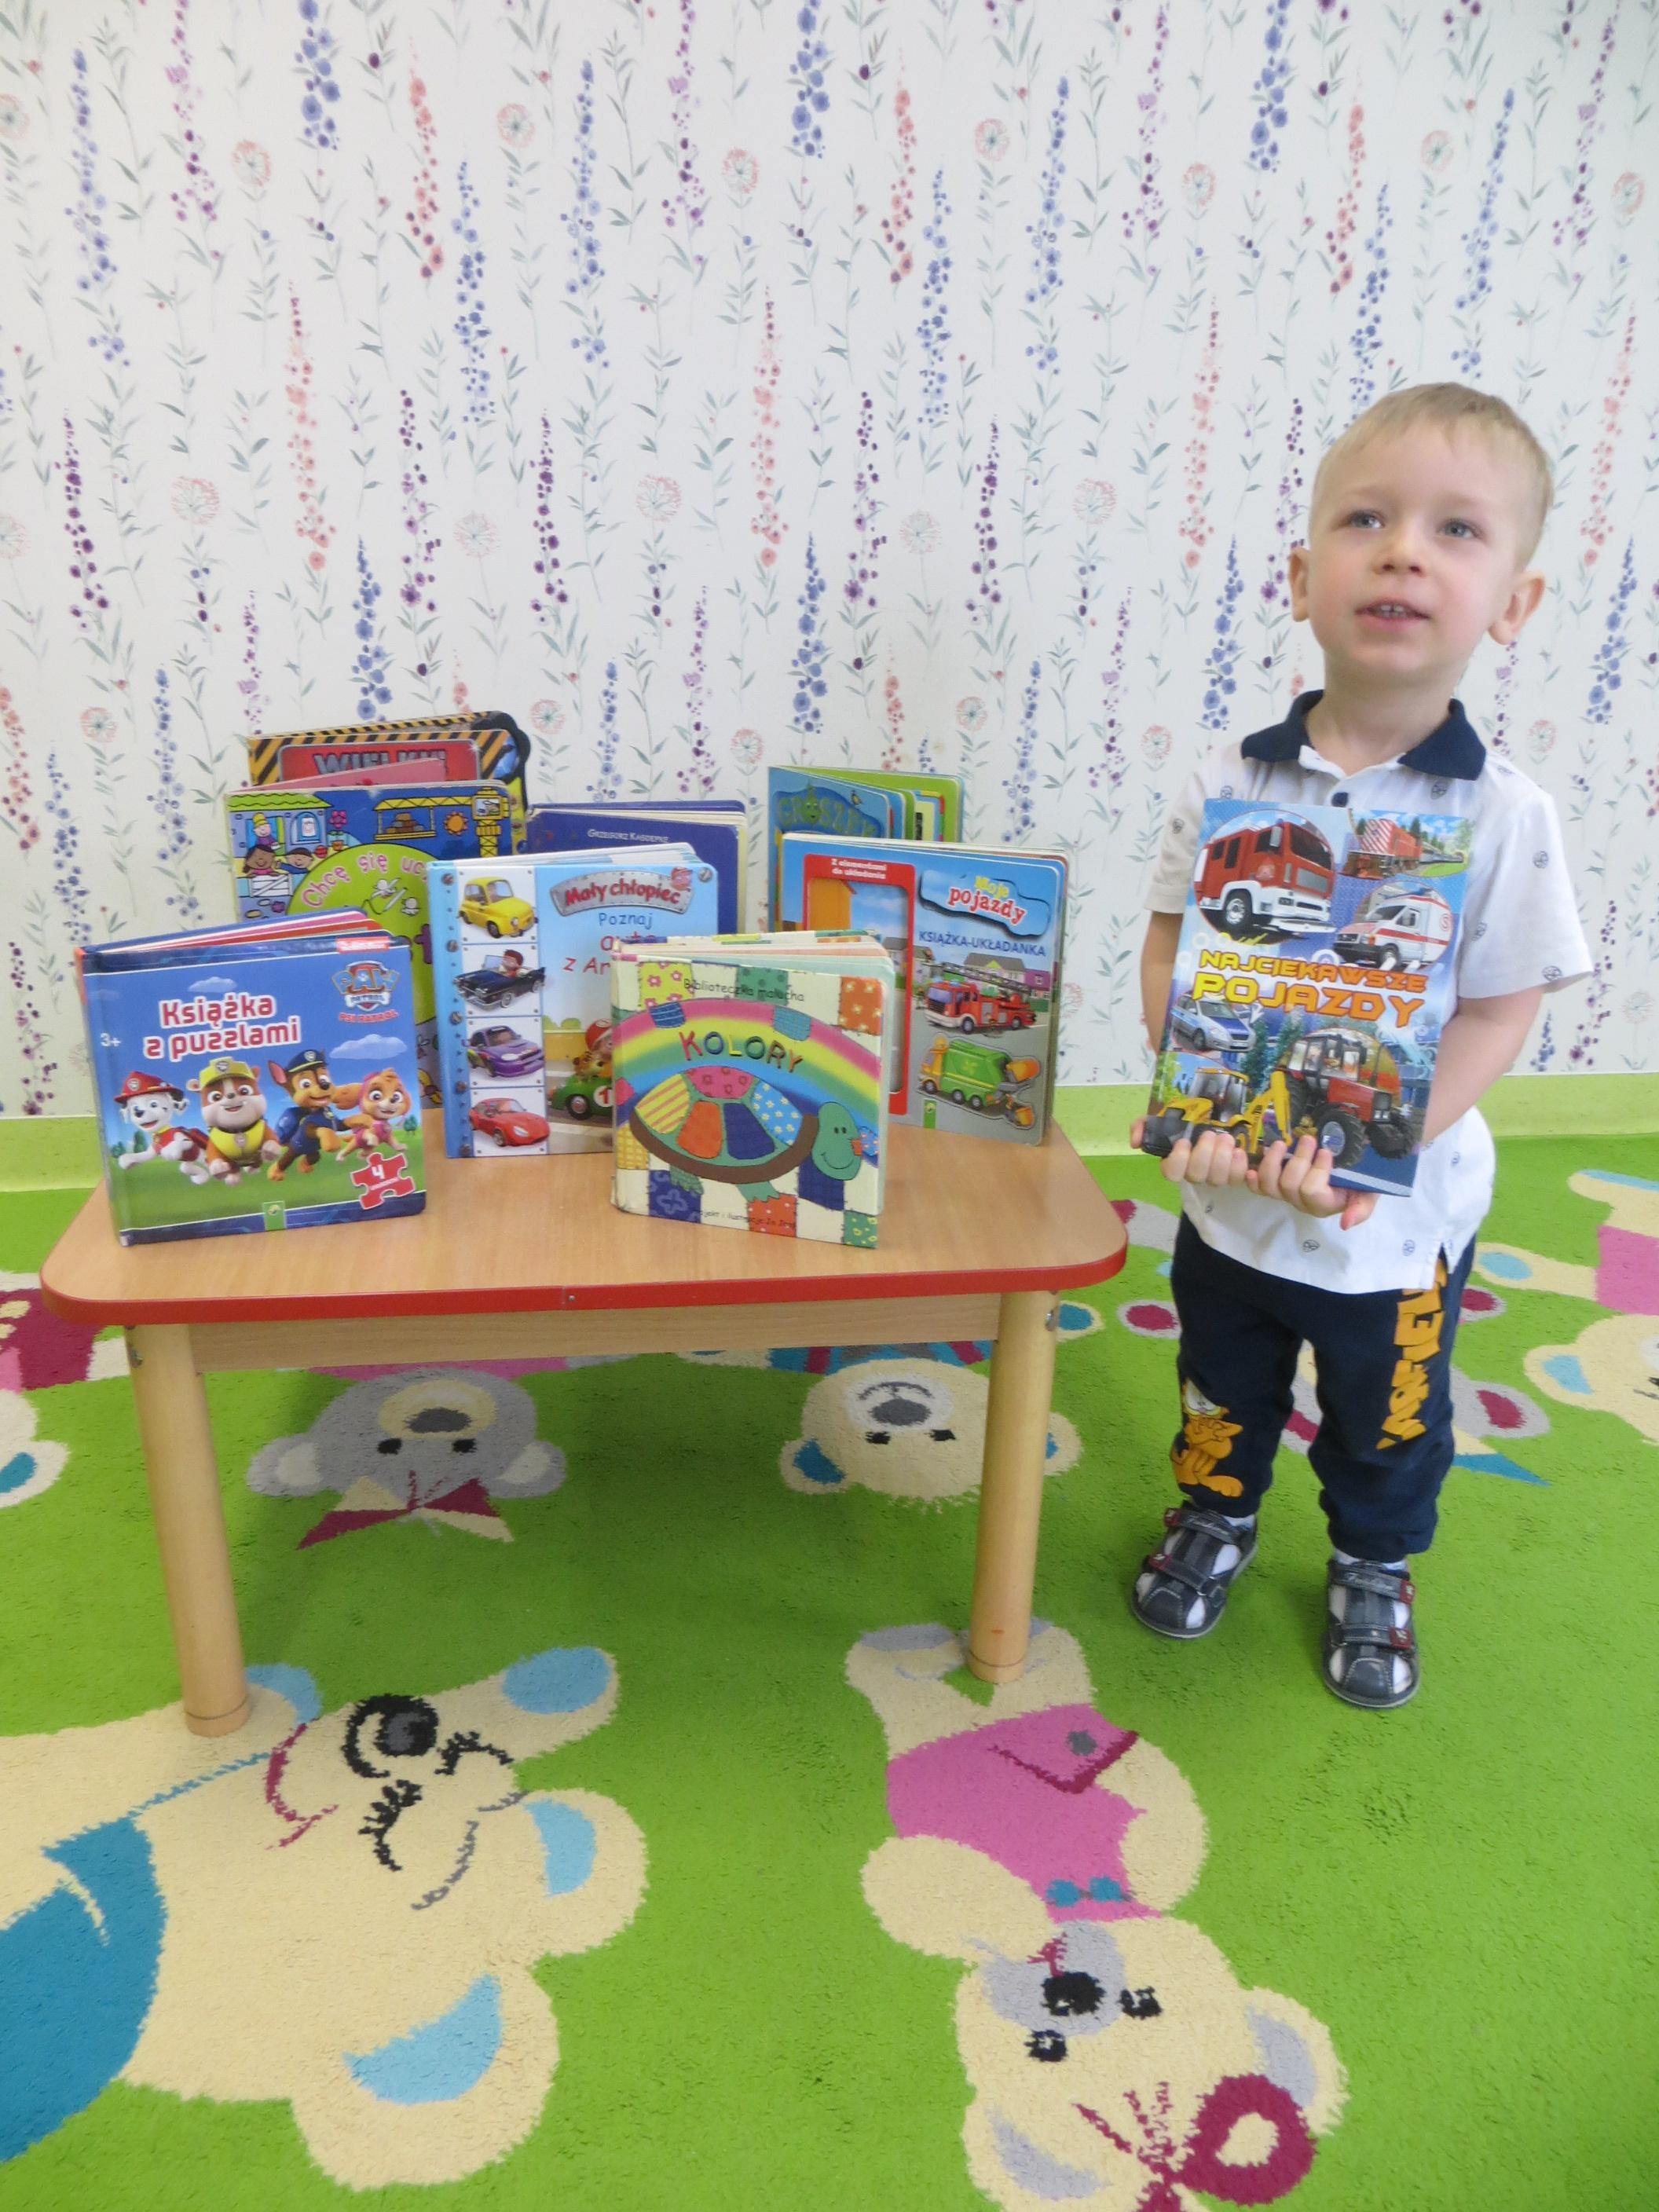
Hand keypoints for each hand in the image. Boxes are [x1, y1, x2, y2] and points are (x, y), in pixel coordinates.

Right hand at [1133, 1122, 1253, 1193]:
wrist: (1217, 1114)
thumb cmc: (1189, 1116)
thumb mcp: (1163, 1116)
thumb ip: (1143, 1126)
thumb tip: (1135, 1142)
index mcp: (1175, 1161)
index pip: (1171, 1173)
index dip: (1178, 1161)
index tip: (1184, 1142)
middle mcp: (1193, 1172)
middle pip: (1196, 1176)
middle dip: (1204, 1155)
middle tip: (1210, 1135)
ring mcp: (1214, 1175)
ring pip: (1216, 1180)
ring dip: (1221, 1159)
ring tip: (1226, 1139)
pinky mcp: (1233, 1173)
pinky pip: (1236, 1178)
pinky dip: (1238, 1166)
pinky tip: (1238, 1151)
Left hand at [1248, 1133, 1377, 1231]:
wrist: (1352, 1169)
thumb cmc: (1361, 1181)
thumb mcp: (1370, 1194)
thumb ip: (1361, 1210)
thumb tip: (1346, 1224)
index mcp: (1325, 1204)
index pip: (1312, 1193)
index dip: (1317, 1171)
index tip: (1326, 1152)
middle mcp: (1303, 1202)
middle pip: (1290, 1186)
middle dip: (1299, 1159)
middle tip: (1308, 1139)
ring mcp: (1286, 1193)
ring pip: (1271, 1185)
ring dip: (1273, 1162)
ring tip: (1282, 1143)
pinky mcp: (1274, 1184)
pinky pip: (1258, 1187)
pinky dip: (1253, 1178)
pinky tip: (1252, 1168)